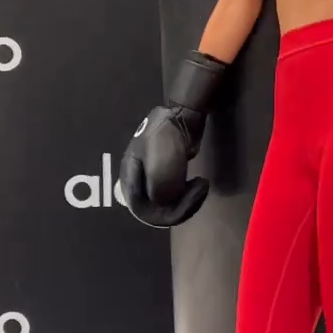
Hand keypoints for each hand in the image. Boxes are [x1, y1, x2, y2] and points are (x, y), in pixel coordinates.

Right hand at [119, 105, 209, 228]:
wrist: (180, 118)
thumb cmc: (166, 139)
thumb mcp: (160, 167)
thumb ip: (159, 191)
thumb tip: (165, 205)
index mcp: (130, 181)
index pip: (142, 211)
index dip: (164, 214)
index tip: (185, 204)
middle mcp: (139, 185)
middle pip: (156, 211)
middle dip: (180, 207)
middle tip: (200, 191)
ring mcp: (152, 181)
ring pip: (167, 205)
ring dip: (187, 201)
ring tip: (202, 186)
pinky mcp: (166, 178)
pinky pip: (175, 197)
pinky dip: (188, 196)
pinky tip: (198, 185)